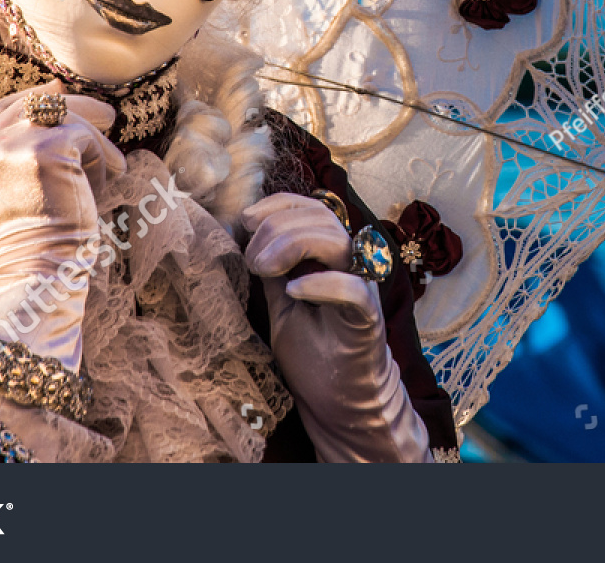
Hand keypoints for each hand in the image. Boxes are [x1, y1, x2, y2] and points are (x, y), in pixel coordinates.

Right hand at [0, 81, 125, 368]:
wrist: (36, 270)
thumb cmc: (32, 243)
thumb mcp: (8, 194)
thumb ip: (14, 156)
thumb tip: (52, 100)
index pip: (2, 112)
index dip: (35, 101)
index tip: (61, 94)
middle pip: (32, 104)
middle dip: (74, 105)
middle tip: (108, 115)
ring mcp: (14, 145)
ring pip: (65, 117)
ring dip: (94, 141)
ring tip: (113, 168)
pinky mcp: (47, 148)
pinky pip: (85, 136)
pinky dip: (102, 157)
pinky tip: (107, 182)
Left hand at [242, 193, 430, 462]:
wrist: (336, 400)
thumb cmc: (310, 350)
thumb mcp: (278, 300)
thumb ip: (269, 267)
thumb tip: (237, 234)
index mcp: (329, 256)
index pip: (312, 208)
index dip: (279, 204)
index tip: (245, 219)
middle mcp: (350, 266)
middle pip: (323, 219)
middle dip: (278, 228)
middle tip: (252, 261)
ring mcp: (361, 290)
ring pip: (338, 242)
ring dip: (293, 246)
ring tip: (264, 271)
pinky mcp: (367, 320)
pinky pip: (352, 290)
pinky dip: (321, 283)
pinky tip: (293, 292)